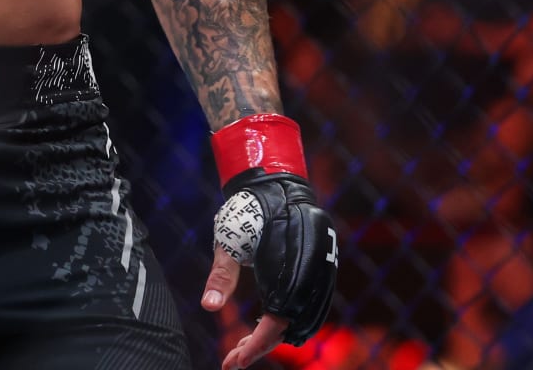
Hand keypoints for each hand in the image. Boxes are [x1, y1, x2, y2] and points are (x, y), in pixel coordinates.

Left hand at [203, 115, 337, 369]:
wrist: (275, 182)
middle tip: (234, 357)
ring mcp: (322, 271)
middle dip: (262, 346)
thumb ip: (221, 275)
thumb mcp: (228, 242)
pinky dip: (293, 320)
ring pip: (306, 320)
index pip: (275, 325)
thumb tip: (208, 307)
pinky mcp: (324, 266)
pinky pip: (314, 305)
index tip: (233, 362)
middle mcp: (310, 275)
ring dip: (279, 335)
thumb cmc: (247, 210)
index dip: (255, 347)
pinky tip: (271, 323)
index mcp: (287, 272)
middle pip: (291, 328)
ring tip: (249, 345)